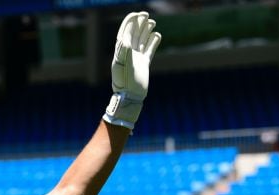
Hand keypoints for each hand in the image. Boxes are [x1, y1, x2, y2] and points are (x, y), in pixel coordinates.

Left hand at [103, 11, 161, 129]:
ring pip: (141, 41)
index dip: (130, 22)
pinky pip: (149, 50)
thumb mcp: (122, 67)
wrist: (131, 97)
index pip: (124, 33)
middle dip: (139, 24)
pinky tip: (157, 36)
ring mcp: (136, 59)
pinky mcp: (144, 64)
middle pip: (133, 34)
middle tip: (146, 15)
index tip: (138, 14)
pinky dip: (153, 42)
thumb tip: (124, 40)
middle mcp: (128, 54)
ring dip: (146, 31)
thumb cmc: (124, 83)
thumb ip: (122, 52)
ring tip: (152, 22)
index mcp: (121, 52)